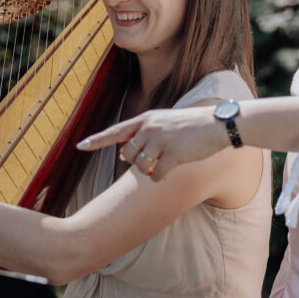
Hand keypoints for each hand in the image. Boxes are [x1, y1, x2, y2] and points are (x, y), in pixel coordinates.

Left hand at [76, 106, 227, 180]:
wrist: (219, 124)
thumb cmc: (191, 126)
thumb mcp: (164, 123)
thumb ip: (143, 135)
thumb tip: (123, 153)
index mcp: (145, 119)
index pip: (115, 131)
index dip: (96, 141)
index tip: (79, 146)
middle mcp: (149, 127)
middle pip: (127, 156)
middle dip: (137, 163)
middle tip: (156, 159)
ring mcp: (161, 140)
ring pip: (141, 167)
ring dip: (150, 171)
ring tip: (165, 162)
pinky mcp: (174, 154)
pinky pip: (156, 176)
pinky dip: (162, 178)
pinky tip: (173, 169)